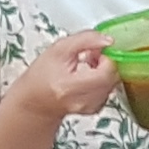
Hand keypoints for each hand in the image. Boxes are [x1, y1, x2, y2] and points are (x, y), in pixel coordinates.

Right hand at [2, 31, 120, 121]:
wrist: (34, 100)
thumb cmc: (42, 75)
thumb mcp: (59, 49)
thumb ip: (85, 39)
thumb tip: (108, 40)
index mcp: (70, 86)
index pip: (106, 72)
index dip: (106, 57)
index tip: (96, 50)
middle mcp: (82, 101)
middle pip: (113, 78)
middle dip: (106, 63)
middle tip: (93, 56)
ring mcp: (90, 107)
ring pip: (113, 84)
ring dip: (105, 71)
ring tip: (89, 65)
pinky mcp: (95, 109)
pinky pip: (109, 91)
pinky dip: (104, 81)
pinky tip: (90, 76)